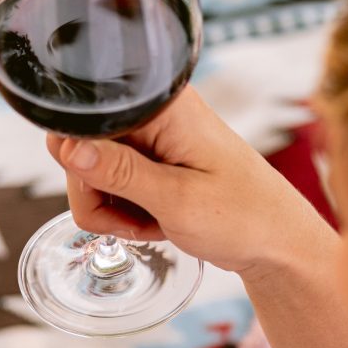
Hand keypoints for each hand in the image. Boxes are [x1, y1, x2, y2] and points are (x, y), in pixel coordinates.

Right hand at [47, 86, 318, 277]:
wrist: (279, 243)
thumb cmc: (244, 218)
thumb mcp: (178, 201)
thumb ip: (120, 174)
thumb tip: (68, 148)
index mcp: (162, 105)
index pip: (83, 122)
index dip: (84, 166)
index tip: (115, 198)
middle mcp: (152, 110)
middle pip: (79, 148)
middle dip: (99, 194)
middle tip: (142, 219)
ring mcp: (152, 135)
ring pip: (90, 171)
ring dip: (114, 208)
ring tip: (157, 222)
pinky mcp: (153, 157)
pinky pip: (112, 183)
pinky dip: (125, 211)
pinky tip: (157, 221)